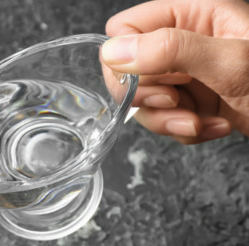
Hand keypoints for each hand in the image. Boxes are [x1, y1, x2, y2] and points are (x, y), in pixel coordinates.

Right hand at [103, 0, 248, 143]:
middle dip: (149, 98)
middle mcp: (186, 42)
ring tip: (202, 123)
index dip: (126, 60)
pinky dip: (185, 132)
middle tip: (178, 105)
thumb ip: (171, 51)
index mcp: (194, 14)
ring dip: (169, 122)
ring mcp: (189, 75)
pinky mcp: (194, 103)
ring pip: (144, 102)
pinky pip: (165, 121)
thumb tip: (114, 50)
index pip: (125, 28)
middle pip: (129, 70)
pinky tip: (216, 127)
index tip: (150, 83)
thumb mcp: (231, 64)